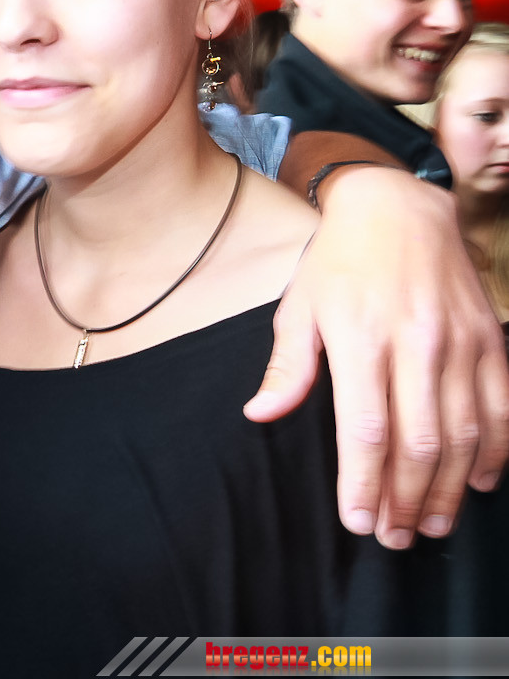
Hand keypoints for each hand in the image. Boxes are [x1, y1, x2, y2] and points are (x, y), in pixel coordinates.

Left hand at [246, 166, 508, 547]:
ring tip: (429, 525)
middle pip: (417, 442)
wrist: (397, 208)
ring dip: (449, 488)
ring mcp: (459, 342)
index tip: (357, 521)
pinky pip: (500, 406)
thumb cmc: (337, 263)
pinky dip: (494, 450)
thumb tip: (260, 415)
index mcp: (359, 339)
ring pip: (462, 433)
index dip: (363, 483)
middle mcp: (414, 343)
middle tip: (393, 537)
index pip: (365, 430)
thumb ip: (287, 368)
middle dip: (404, 500)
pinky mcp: (489, 338)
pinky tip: (479, 482)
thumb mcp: (298, 308)